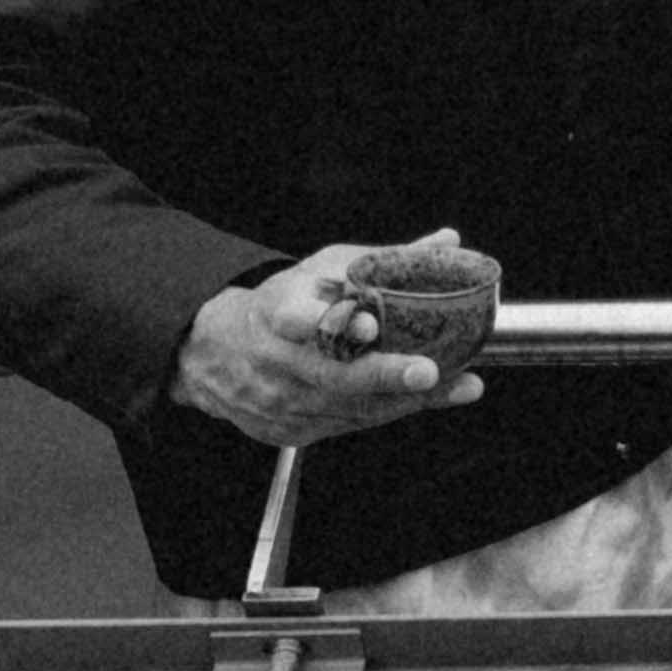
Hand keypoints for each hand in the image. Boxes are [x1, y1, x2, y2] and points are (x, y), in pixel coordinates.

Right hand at [174, 234, 497, 447]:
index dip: (336, 323)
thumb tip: (447, 241)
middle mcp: (275, 360)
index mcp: (276, 312)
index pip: (300, 319)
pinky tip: (417, 400)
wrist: (216, 352)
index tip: (370, 325)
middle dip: (385, 376)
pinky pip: (346, 425)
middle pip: (334, 375)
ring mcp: (280, 400)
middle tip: (429, 372)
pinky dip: (385, 412)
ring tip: (455, 387)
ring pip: (349, 406)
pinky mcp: (287, 429)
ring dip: (403, 399)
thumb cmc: (281, 304)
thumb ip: (383, 262)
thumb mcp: (322, 272)